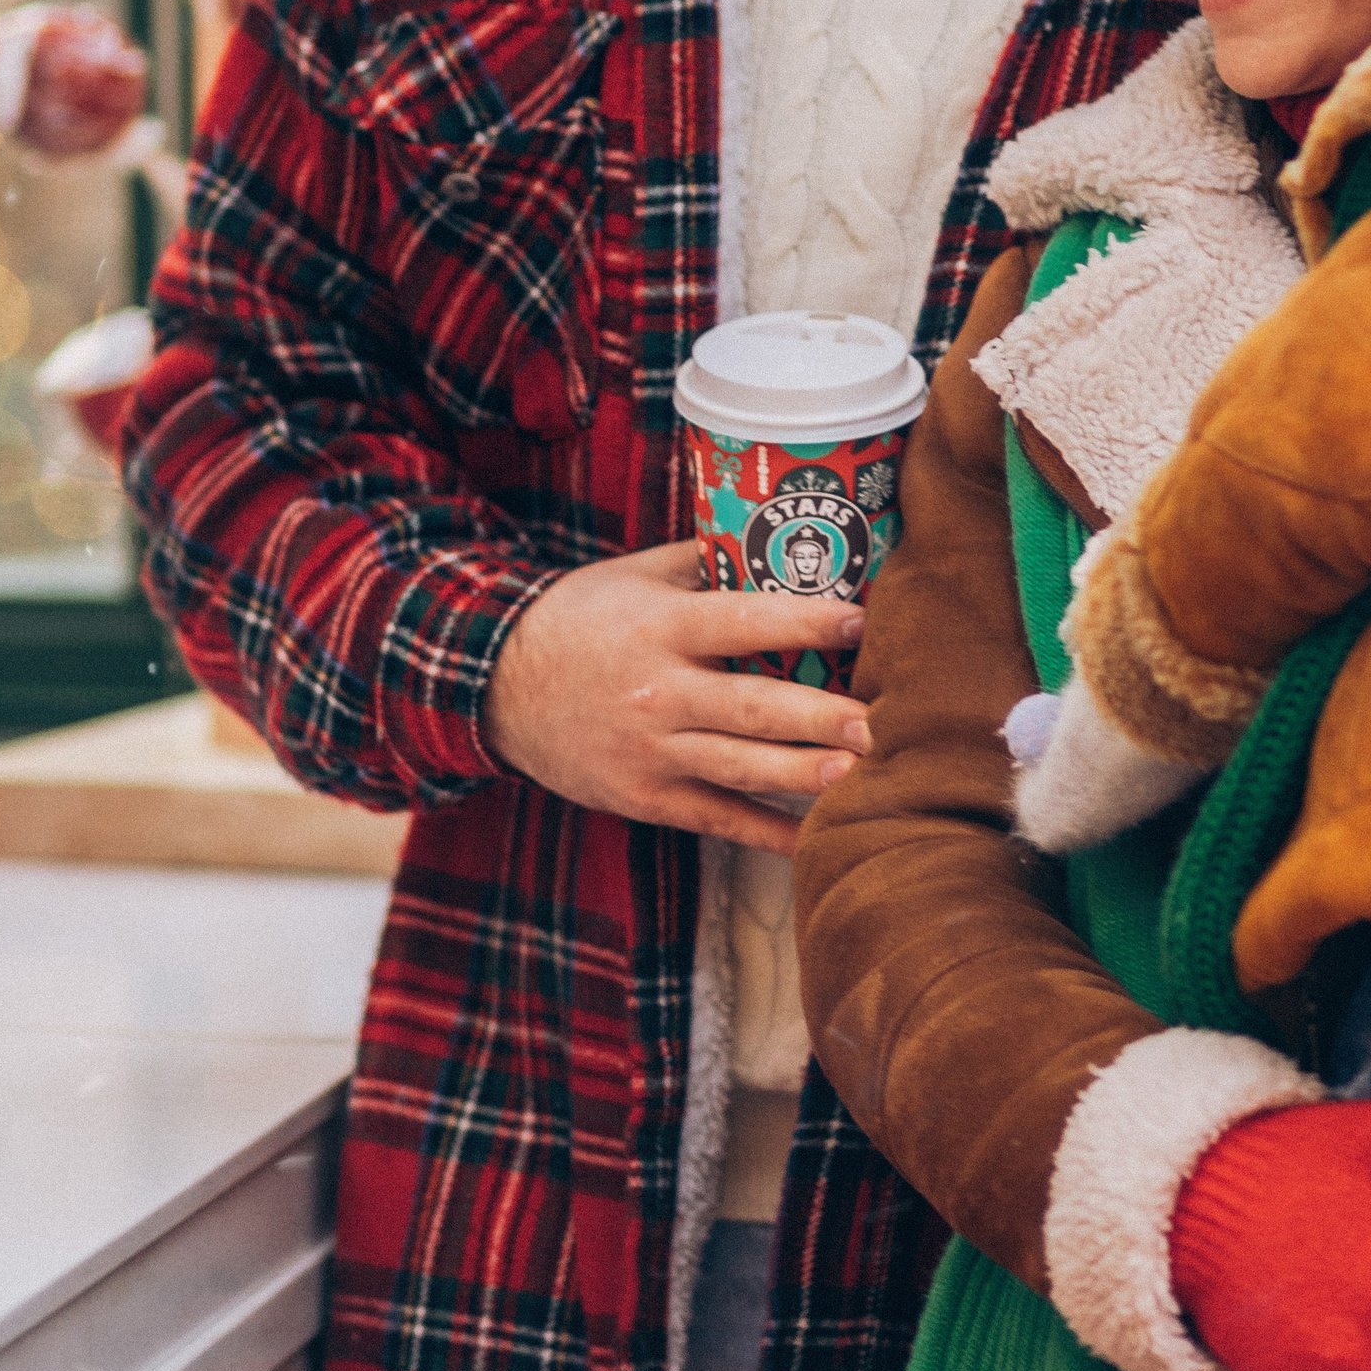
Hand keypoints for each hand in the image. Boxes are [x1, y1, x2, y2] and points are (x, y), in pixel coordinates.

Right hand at [484, 539, 871, 852]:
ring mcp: (652, 751)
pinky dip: (766, 832)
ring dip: (803, 774)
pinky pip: (716, 818)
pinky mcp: (645, 797)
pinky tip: (813, 837)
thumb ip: (704, 560)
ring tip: (860, 773)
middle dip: (818, 717)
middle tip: (878, 720)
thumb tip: (778, 532)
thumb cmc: (576, 619)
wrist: (492, 685)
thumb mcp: (634, 576)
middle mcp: (660, 693)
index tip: (857, 621)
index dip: (802, 623)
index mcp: (662, 629)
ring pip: (741, 767)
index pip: (742, 623)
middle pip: (751, 707)